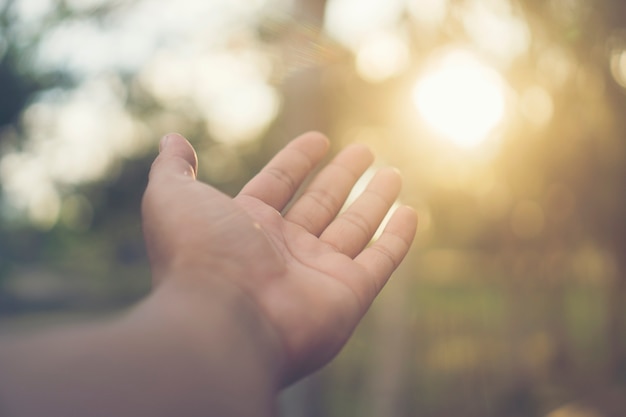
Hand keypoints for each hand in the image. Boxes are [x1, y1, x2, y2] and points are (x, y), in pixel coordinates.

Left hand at [141, 132, 416, 384]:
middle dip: (343, 176)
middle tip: (366, 150)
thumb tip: (172, 138)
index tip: (319, 139)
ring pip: (354, 228)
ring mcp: (317, 274)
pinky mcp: (349, 295)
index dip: (296, 161)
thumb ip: (172, 168)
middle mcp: (283, 251)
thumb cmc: (198, 257)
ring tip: (393, 172)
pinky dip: (397, 239)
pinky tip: (410, 213)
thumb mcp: (171, 199)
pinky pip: (381, 261)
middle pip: (321, 204)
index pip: (277, 185)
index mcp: (245, 227)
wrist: (224, 320)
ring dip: (374, 200)